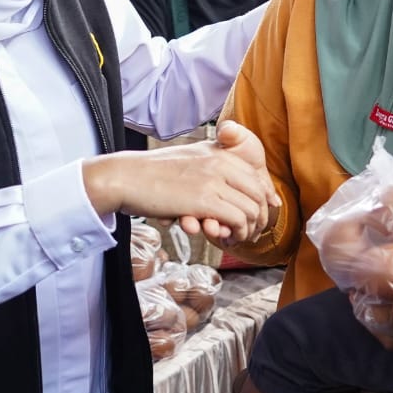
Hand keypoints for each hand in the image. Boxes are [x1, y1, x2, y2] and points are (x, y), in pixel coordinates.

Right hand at [84, 120, 279, 241]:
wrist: (127, 177)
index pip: (256, 177)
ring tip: (235, 239)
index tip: (261, 215)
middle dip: (258, 218)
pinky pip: (237, 220)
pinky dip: (236, 234)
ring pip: (251, 210)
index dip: (265, 199)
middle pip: (259, 195)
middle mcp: (221, 163)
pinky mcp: (205, 200)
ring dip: (247, 230)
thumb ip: (212, 170)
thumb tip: (230, 191)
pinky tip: (224, 239)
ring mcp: (214, 180)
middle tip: (247, 233)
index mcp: (219, 152)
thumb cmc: (153, 174)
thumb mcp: (189, 161)